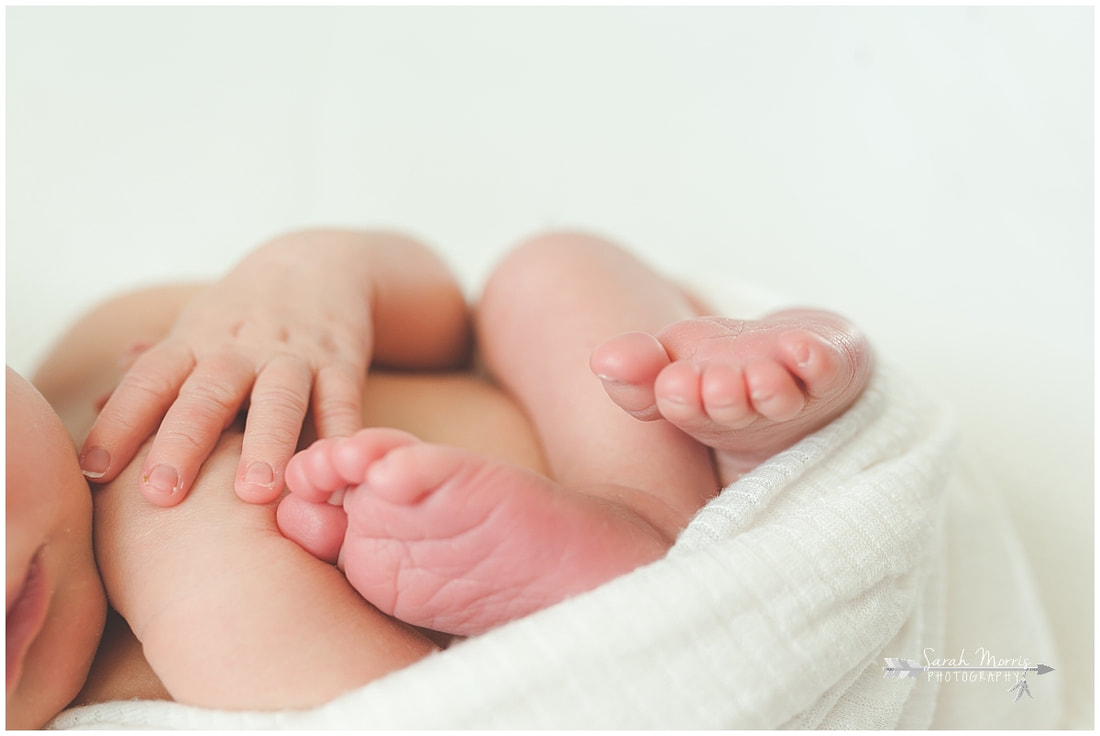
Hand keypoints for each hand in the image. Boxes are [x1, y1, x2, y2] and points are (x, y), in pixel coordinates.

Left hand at [80, 238, 373, 505]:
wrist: (320, 262)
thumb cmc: (242, 315)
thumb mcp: (195, 331)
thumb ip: (155, 372)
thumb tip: (96, 407)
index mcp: (194, 343)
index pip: (149, 382)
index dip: (120, 423)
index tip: (94, 472)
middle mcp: (240, 349)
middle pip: (207, 394)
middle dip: (184, 442)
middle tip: (162, 495)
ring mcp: (294, 355)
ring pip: (278, 399)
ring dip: (265, 443)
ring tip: (255, 494)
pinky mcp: (342, 361)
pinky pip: (342, 400)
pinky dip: (341, 434)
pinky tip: (336, 467)